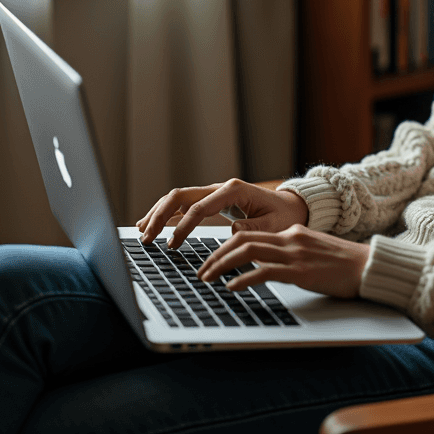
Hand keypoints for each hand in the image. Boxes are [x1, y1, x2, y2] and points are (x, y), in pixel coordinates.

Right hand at [135, 178, 308, 247]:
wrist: (291, 206)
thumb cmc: (284, 216)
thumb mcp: (274, 225)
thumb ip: (253, 228)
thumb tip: (230, 231)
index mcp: (234, 190)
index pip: (199, 208)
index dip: (182, 226)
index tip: (172, 245)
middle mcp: (220, 187)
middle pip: (181, 196)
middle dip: (160, 216)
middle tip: (147, 238)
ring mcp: (214, 192)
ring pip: (178, 197)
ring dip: (158, 213)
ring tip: (142, 232)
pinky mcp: (212, 200)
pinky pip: (184, 204)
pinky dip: (166, 213)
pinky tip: (152, 224)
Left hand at [196, 225, 370, 298]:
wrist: (369, 267)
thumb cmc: (344, 266)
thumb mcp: (313, 253)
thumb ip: (291, 255)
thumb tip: (266, 267)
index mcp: (292, 233)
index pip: (250, 234)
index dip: (225, 247)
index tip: (211, 260)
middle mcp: (290, 239)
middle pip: (242, 240)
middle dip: (216, 255)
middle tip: (201, 271)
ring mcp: (295, 254)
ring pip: (248, 253)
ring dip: (222, 265)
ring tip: (208, 279)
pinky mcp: (301, 272)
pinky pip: (265, 272)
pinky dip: (243, 279)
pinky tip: (232, 288)